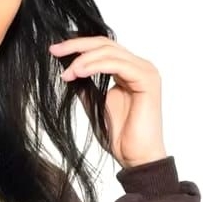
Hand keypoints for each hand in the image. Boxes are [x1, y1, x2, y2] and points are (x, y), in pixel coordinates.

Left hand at [49, 35, 167, 168]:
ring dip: (83, 60)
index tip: (55, 51)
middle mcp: (139, 66)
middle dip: (77, 46)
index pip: (102, 48)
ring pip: (110, 52)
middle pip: (106, 44)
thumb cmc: (120, 136)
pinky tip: (79, 72)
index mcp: (129, 71)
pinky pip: (118, 65)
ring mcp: (145, 71)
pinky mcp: (147, 80)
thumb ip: (86, 87)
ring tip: (66, 73)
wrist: (136, 157)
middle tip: (55, 51)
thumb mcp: (95, 105)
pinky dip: (96, 66)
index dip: (78, 46)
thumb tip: (68, 72)